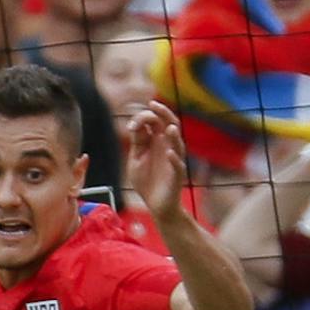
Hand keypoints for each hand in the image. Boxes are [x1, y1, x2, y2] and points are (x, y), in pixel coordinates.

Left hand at [126, 101, 188, 221]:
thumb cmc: (147, 181)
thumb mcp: (136, 159)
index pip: (154, 122)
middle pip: (170, 124)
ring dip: (173, 135)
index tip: (131, 124)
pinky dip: (174, 158)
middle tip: (153, 105)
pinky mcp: (177, 175)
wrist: (156, 205)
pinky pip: (178, 165)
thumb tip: (135, 125)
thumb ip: (136, 143)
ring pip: (178, 143)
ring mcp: (174, 159)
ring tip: (168, 128)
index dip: (144, 118)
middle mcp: (167, 146)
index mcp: (157, 142)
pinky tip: (169, 153)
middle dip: (163, 114)